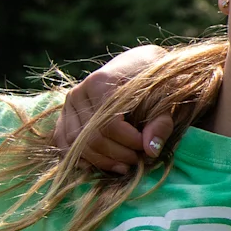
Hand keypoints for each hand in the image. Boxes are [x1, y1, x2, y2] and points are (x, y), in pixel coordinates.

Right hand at [55, 45, 173, 173]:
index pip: (109, 125)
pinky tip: (102, 164)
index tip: (146, 146)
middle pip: (91, 138)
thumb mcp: (166, 96)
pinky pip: (64, 143)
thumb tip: (151, 150)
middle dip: (117, 155)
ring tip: (124, 165)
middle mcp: (79, 92)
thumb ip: (160, 122)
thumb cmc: (154, 80)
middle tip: (137, 160)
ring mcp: (68, 104)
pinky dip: (81, 159)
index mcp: (102, 82)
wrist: (138, 65)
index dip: (129, 142)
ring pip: (75, 145)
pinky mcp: (64, 115)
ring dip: (101, 161)